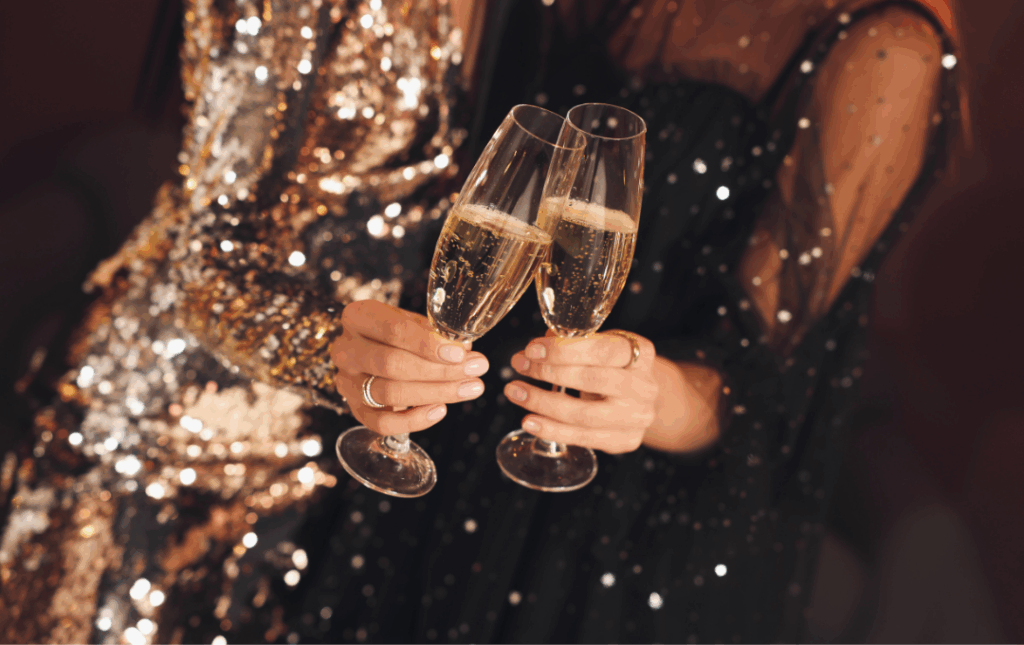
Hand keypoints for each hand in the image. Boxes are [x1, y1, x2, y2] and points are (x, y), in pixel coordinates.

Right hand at [331, 300, 488, 434]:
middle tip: (474, 371)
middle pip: (391, 364)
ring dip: (435, 393)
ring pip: (389, 393)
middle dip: (439, 371)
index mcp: (359, 317)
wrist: (369, 350)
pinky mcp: (354, 409)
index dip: (428, 344)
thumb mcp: (413, 322)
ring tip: (469, 388)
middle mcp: (346, 349)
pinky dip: (414, 420)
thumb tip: (465, 350)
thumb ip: (436, 333)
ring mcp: (346, 382)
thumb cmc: (396, 334)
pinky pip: (382, 423)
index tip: (460, 353)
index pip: (393, 330)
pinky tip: (440, 410)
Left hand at [503, 330, 658, 453]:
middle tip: (520, 365)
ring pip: (585, 414)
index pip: (604, 350)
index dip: (565, 350)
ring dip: (544, 403)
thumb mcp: (602, 347)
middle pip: (593, 381)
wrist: (640, 400)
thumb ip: (573, 343)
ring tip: (515, 393)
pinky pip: (583, 438)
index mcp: (643, 354)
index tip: (533, 348)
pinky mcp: (626, 441)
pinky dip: (552, 430)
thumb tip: (536, 348)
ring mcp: (638, 418)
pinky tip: (530, 422)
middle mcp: (644, 387)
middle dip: (550, 372)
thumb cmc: (613, 368)